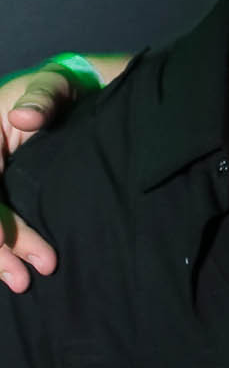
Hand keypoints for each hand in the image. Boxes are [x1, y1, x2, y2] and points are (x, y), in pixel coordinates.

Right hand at [0, 66, 70, 290]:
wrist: (81, 95)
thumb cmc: (63, 87)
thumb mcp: (54, 83)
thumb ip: (42, 98)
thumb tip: (22, 118)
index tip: (1, 240)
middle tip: (23, 278)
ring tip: (23, 283)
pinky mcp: (6, 194)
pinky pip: (0, 225)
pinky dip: (6, 250)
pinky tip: (18, 270)